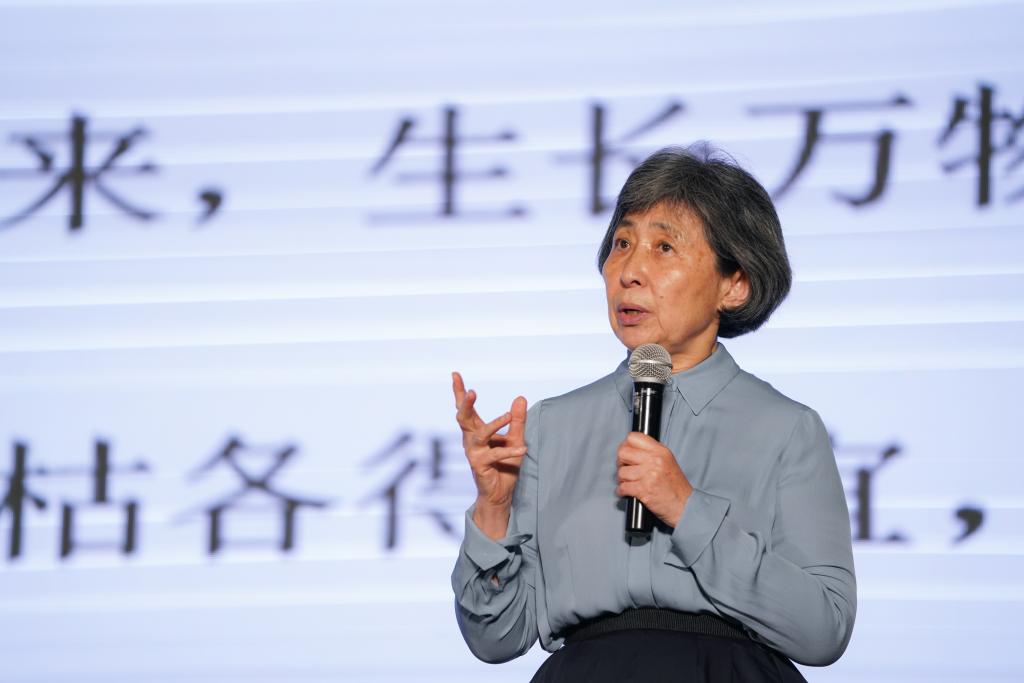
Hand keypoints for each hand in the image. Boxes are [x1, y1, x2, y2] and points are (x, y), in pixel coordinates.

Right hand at [452, 372, 527, 538]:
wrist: (500, 493)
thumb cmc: (504, 464)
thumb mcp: (515, 438)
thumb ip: (517, 420)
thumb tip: (520, 397)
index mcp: (476, 431)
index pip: (465, 408)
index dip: (459, 392)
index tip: (455, 374)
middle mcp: (471, 440)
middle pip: (463, 418)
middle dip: (465, 404)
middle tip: (471, 391)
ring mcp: (474, 452)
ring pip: (480, 434)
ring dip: (495, 423)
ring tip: (509, 415)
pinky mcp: (480, 465)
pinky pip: (496, 454)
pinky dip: (511, 451)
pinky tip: (524, 449)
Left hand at [616, 432, 692, 527]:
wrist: (685, 505)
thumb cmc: (675, 486)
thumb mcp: (668, 460)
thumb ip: (652, 452)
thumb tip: (631, 448)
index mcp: (660, 451)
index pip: (633, 437)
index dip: (626, 445)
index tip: (626, 453)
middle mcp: (654, 460)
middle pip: (623, 452)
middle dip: (620, 462)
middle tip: (625, 468)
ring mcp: (649, 475)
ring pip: (621, 472)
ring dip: (622, 480)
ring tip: (629, 483)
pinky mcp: (644, 490)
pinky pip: (622, 487)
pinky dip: (621, 491)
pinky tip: (626, 492)